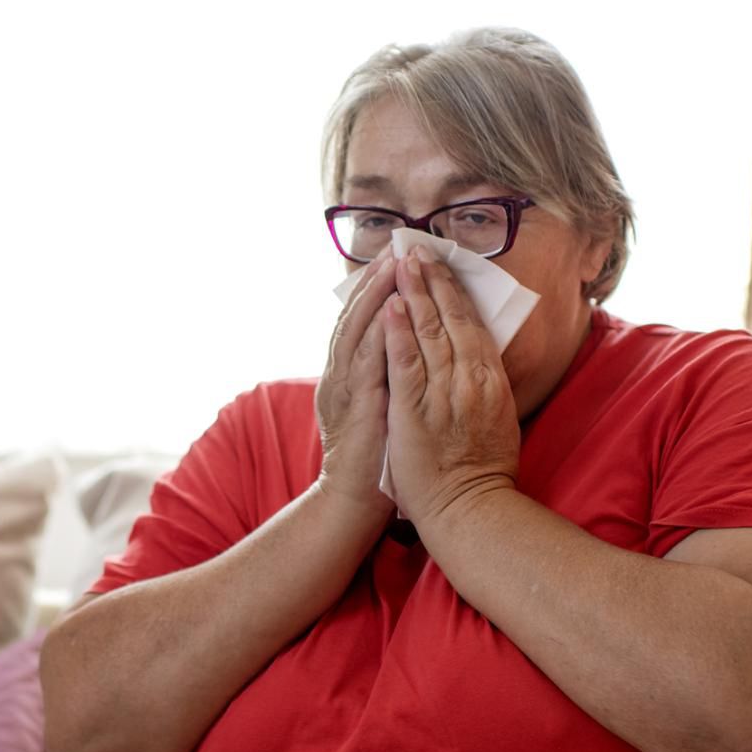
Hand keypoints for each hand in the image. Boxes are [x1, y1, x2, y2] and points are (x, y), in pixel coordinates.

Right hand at [315, 250, 397, 523]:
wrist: (354, 500)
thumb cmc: (376, 456)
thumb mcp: (379, 406)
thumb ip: (388, 376)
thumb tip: (411, 350)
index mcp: (346, 375)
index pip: (361, 322)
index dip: (374, 290)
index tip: (392, 262)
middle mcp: (340, 375)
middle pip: (356, 318)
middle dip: (374, 282)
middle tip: (395, 251)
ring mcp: (345, 389)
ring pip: (358, 331)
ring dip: (375, 297)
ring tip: (392, 268)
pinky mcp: (358, 405)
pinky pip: (366, 361)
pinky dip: (377, 331)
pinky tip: (390, 310)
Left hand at [381, 246, 521, 525]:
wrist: (469, 509)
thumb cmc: (483, 468)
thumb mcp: (497, 416)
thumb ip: (484, 382)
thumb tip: (478, 354)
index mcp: (491, 379)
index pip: (472, 322)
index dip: (455, 290)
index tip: (441, 264)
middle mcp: (471, 378)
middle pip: (451, 317)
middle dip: (433, 279)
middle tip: (417, 248)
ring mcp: (443, 392)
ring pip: (428, 331)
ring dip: (414, 292)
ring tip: (401, 262)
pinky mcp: (415, 408)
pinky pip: (405, 361)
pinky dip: (398, 331)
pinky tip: (392, 305)